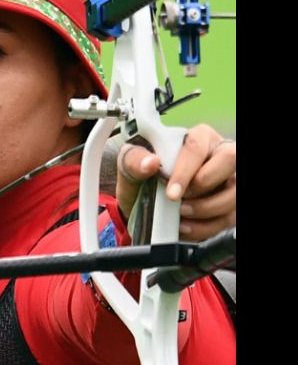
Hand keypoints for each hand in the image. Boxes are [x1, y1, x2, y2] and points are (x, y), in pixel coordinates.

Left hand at [116, 124, 235, 241]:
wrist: (141, 203)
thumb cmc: (141, 176)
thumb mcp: (130, 165)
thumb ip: (135, 160)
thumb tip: (150, 163)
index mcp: (197, 137)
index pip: (196, 147)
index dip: (185, 172)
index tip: (171, 194)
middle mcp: (219, 153)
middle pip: (230, 160)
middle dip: (204, 186)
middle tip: (181, 202)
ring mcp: (229, 178)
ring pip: (234, 192)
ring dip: (206, 210)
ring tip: (180, 216)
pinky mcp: (231, 203)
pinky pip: (230, 217)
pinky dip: (206, 228)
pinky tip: (185, 227)